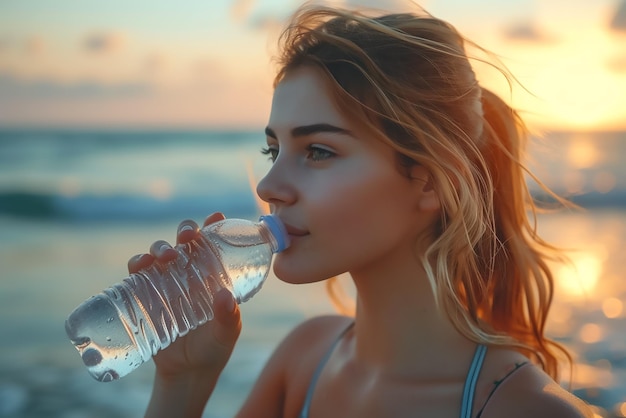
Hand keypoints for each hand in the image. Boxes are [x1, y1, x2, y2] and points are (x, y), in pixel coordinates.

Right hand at [128, 212, 241, 380]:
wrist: (186, 373)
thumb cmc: (213, 349)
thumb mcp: (226, 333)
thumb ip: (228, 316)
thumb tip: (224, 295)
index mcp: (213, 275)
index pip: (214, 244)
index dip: (214, 226)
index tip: (215, 216)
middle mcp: (190, 273)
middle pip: (185, 242)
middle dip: (185, 231)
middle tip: (188, 236)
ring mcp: (166, 282)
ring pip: (160, 252)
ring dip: (160, 247)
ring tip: (165, 256)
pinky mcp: (146, 294)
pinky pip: (138, 273)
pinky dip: (137, 263)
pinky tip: (139, 265)